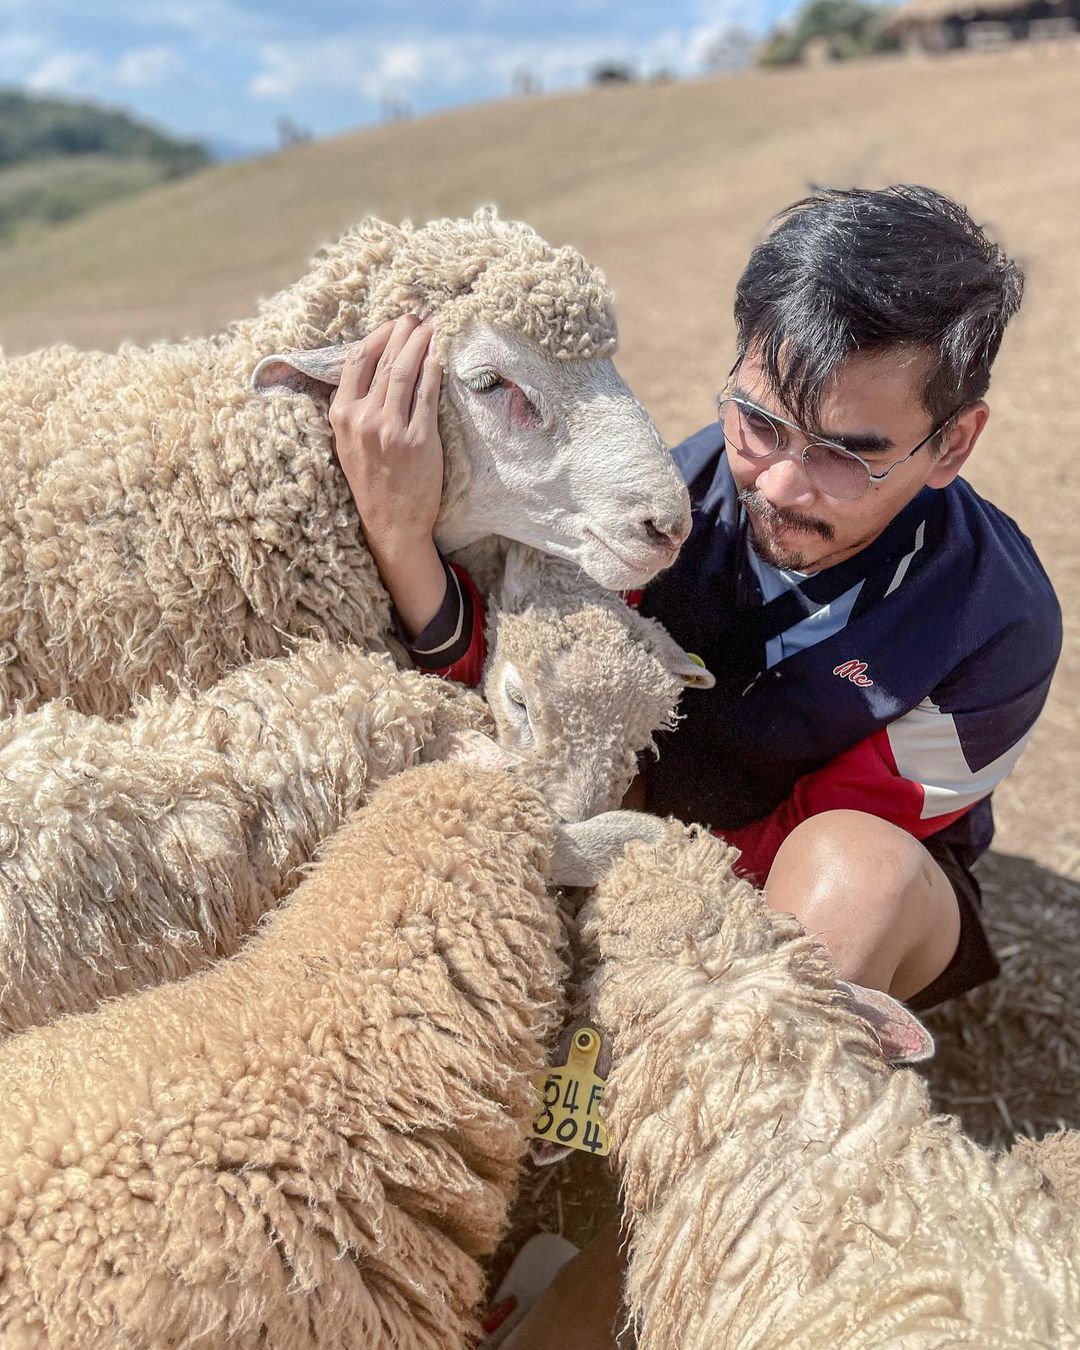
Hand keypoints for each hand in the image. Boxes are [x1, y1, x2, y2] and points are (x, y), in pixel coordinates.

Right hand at [328, 314, 443, 556]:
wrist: (391, 521)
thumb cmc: (372, 481)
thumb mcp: (347, 442)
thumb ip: (354, 407)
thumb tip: (373, 368)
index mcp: (341, 416)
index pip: (356, 361)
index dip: (378, 336)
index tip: (394, 324)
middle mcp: (363, 419)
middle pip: (384, 362)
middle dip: (403, 333)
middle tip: (418, 317)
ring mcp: (390, 429)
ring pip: (405, 372)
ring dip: (420, 343)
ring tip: (432, 327)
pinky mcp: (418, 440)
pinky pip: (428, 395)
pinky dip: (434, 370)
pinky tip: (440, 355)